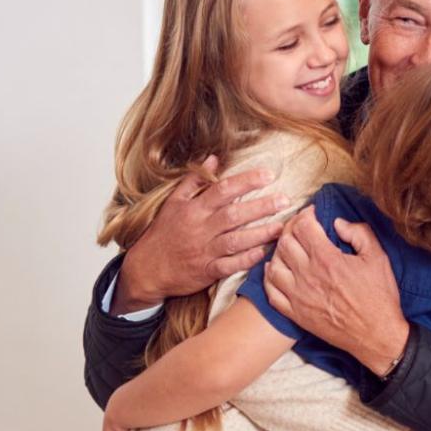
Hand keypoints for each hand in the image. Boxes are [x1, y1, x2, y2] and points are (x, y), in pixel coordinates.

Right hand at [114, 157, 287, 309]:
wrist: (146, 268)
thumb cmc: (163, 233)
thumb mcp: (173, 202)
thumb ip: (195, 181)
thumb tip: (214, 159)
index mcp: (193, 209)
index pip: (223, 190)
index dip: (246, 181)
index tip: (268, 175)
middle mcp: (201, 228)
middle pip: (234, 214)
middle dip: (261, 206)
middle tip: (285, 199)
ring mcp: (205, 251)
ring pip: (236, 240)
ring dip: (260, 233)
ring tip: (282, 226)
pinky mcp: (208, 271)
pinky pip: (231, 265)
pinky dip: (248, 259)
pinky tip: (264, 252)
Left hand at [264, 208, 409, 372]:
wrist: (376, 336)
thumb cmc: (379, 297)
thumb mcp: (378, 258)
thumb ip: (359, 233)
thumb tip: (338, 223)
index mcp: (327, 259)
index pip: (303, 226)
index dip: (306, 214)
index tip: (312, 214)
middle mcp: (307, 276)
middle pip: (285, 242)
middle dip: (291, 228)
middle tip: (300, 228)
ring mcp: (298, 296)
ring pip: (273, 264)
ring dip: (279, 251)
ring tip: (290, 248)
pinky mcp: (295, 314)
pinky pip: (271, 292)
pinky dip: (270, 278)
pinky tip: (277, 271)